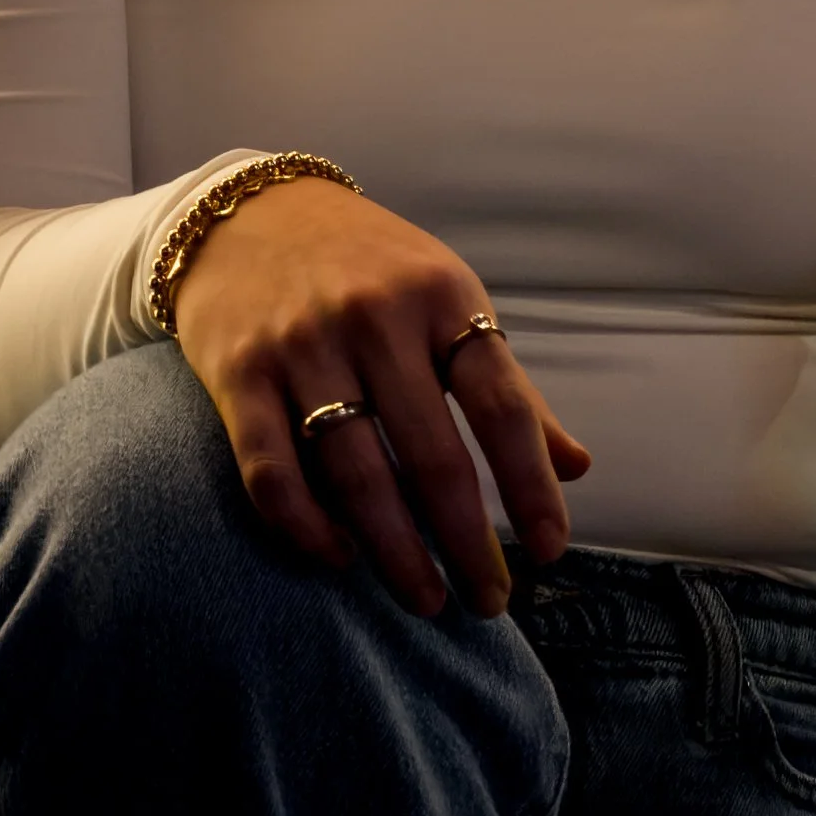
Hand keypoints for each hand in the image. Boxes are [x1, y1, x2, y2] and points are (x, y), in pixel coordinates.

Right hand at [170, 177, 589, 616]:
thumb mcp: (447, 299)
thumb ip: (508, 385)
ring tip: (425, 599)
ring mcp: (302, 344)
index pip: (502, 407)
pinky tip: (340, 556)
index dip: (532, 488)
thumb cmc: (367, 266)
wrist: (245, 212)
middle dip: (468, 546)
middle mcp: (374, 317)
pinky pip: (273, 472)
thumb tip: (577, 467)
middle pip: (434, 458)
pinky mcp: (238, 372)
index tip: (550, 552)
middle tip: (489, 603)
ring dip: (397, 555)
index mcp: (441, 296)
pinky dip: (308, 529)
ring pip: (358, 477)